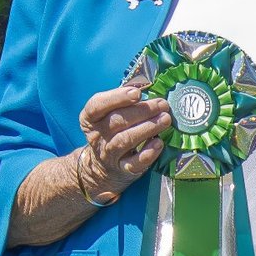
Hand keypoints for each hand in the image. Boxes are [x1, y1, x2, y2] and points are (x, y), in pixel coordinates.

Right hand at [74, 84, 170, 200]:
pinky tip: (159, 143)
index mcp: (90, 119)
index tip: (137, 92)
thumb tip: (147, 86)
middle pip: (117, 121)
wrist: (104, 167)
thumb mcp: (109, 115)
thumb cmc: (113, 131)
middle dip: (141, 111)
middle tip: (162, 104)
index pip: (97, 105)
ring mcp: (109, 154)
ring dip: (147, 128)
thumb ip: (124, 101)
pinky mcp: (123, 169)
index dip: (117, 98)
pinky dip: (148, 153)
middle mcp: (97, 136)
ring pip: (126, 140)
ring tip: (165, 119)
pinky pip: (134, 163)